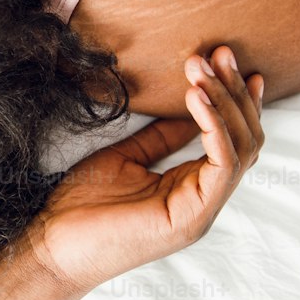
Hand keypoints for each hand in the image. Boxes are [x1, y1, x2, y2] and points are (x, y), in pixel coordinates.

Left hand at [28, 45, 263, 296]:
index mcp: (191, 187)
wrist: (53, 246)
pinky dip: (215, 128)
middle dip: (234, 92)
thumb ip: (161, 136)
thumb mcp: (126, 157)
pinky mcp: (192, 218)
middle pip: (245, 139)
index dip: (235, 98)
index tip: (225, 59)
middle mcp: (204, 200)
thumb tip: (188, 105)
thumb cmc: (83, 206)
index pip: (234, 139)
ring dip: (224, 103)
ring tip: (201, 68)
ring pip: (241, 150)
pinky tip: (197, 98)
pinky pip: (222, 167)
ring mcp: (201, 211)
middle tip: (220, 52)